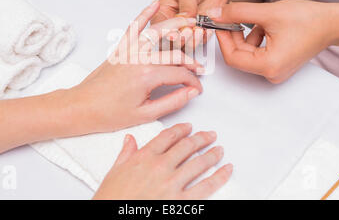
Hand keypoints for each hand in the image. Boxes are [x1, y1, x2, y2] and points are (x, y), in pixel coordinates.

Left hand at [64, 1, 203, 135]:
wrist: (82, 107)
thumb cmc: (108, 113)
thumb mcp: (145, 114)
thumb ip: (172, 102)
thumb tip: (190, 92)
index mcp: (146, 76)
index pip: (180, 74)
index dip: (193, 81)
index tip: (197, 88)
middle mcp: (139, 58)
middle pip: (174, 53)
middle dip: (191, 60)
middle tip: (200, 67)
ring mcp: (129, 51)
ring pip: (156, 32)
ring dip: (175, 24)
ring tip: (190, 20)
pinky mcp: (120, 49)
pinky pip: (133, 27)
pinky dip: (144, 14)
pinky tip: (154, 4)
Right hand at [93, 123, 232, 199]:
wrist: (113, 218)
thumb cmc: (111, 199)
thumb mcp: (114, 172)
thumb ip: (126, 153)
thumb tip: (130, 139)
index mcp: (144, 157)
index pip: (167, 136)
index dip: (181, 129)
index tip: (188, 127)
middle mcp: (160, 167)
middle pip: (186, 146)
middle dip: (201, 138)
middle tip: (210, 135)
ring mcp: (172, 184)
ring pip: (199, 163)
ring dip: (212, 154)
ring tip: (219, 150)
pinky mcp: (181, 202)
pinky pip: (206, 186)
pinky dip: (220, 176)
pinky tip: (227, 170)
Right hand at [152, 0, 229, 48]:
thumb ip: (186, 4)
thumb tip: (184, 17)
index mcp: (163, 13)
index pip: (158, 27)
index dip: (165, 32)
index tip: (173, 33)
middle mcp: (172, 25)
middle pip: (170, 41)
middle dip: (180, 39)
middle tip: (188, 31)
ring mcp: (186, 31)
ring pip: (185, 45)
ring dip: (192, 41)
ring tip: (199, 30)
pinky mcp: (199, 34)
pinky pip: (201, 42)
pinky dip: (204, 38)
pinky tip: (207, 30)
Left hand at [208, 0, 337, 83]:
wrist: (333, 23)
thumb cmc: (308, 19)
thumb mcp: (267, 12)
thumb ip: (238, 12)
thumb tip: (215, 13)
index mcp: (269, 66)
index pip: (232, 57)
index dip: (223, 39)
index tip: (219, 22)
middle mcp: (271, 73)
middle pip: (239, 56)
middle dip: (232, 35)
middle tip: (230, 16)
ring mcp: (275, 71)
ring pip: (247, 53)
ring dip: (244, 35)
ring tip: (254, 18)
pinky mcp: (278, 64)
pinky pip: (257, 53)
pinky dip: (254, 38)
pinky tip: (263, 24)